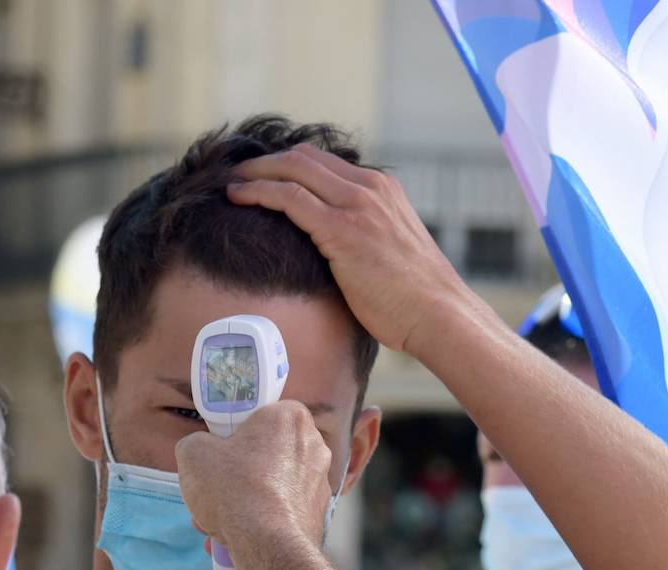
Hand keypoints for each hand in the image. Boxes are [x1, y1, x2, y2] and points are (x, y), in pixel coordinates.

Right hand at [175, 402, 331, 563]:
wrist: (268, 546)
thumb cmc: (235, 490)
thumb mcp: (193, 454)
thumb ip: (196, 443)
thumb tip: (201, 452)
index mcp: (290, 418)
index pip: (261, 414)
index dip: (235, 432)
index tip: (219, 450)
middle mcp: (313, 446)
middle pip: (264, 454)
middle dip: (235, 475)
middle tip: (213, 490)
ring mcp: (319, 482)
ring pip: (270, 487)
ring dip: (242, 502)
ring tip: (215, 521)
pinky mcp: (317, 514)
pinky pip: (279, 512)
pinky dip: (259, 522)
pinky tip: (233, 538)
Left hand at [227, 144, 473, 354]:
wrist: (437, 313)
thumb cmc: (413, 298)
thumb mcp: (390, 252)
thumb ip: (364, 238)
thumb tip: (334, 253)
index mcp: (383, 189)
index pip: (325, 161)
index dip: (288, 164)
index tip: (262, 175)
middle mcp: (370, 188)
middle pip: (304, 157)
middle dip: (265, 161)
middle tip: (237, 173)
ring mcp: (357, 205)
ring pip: (293, 169)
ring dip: (255, 172)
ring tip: (230, 182)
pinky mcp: (342, 228)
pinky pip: (289, 197)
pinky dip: (258, 191)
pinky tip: (237, 197)